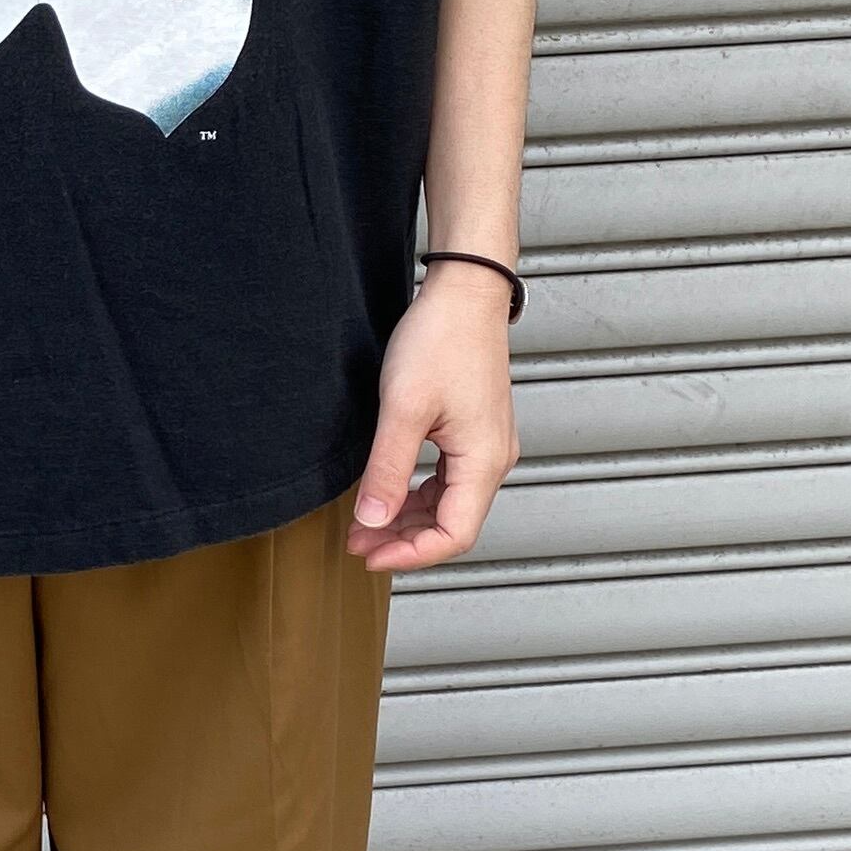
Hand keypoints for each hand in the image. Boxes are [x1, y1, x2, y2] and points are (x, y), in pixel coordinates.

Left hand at [348, 268, 518, 573]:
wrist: (465, 294)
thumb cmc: (441, 339)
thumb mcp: (403, 409)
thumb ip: (388, 470)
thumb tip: (373, 521)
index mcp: (483, 461)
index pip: (454, 536)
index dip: (410, 555)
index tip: (369, 555)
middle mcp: (493, 460)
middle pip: (451, 524)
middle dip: (403, 540)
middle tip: (357, 542)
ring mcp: (486, 446)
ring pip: (449, 504)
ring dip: (408, 519)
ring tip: (365, 523)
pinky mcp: (475, 432)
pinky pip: (448, 481)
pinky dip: (418, 495)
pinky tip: (389, 493)